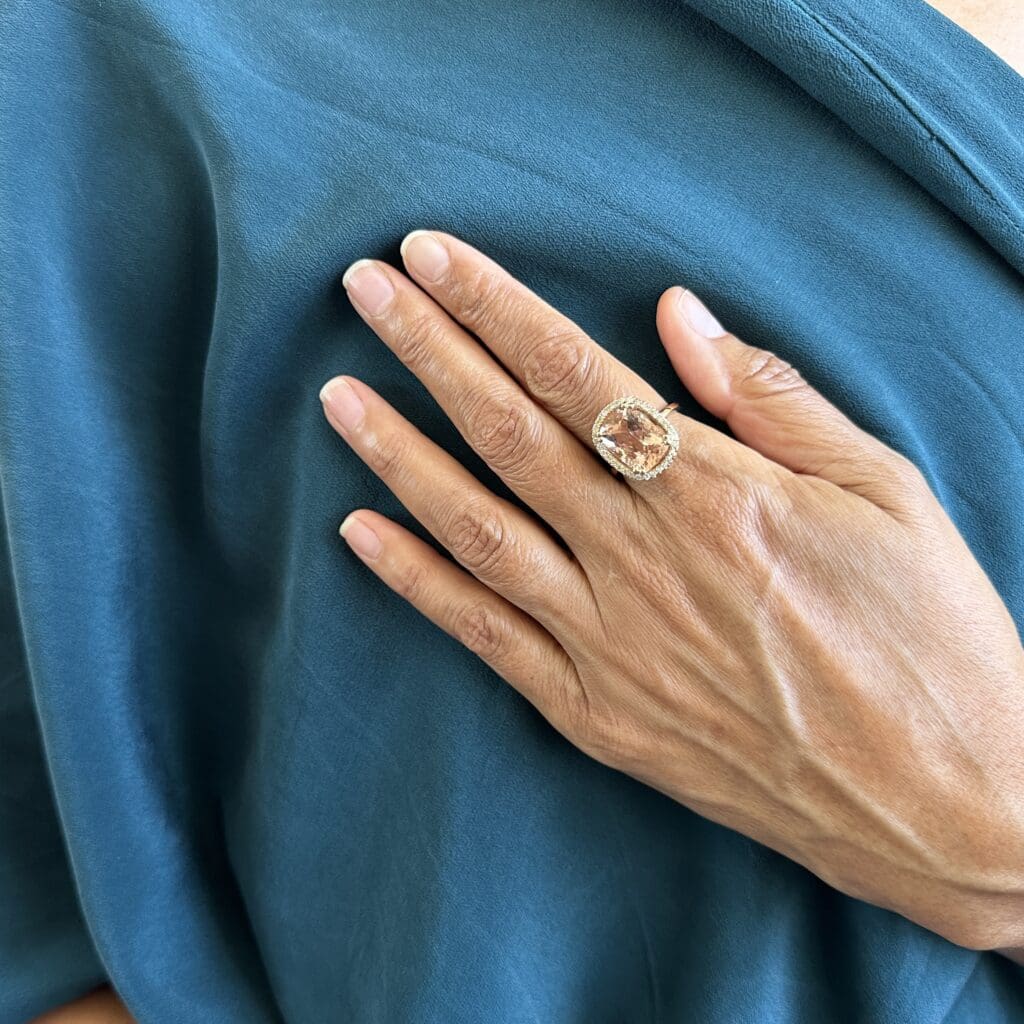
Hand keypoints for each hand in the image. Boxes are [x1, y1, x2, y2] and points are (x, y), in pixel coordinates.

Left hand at [320, 230, 1023, 951]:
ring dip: (399, 457)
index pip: (576, 376)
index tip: (431, 258)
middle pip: (510, 436)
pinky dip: (418, 584)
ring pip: (478, 530)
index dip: (495, 308)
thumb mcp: (883, 493)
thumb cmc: (930, 640)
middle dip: (428, 352)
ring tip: (339, 398)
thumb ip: (770, 400)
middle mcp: (645, 567)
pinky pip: (487, 640)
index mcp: (717, 497)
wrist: (946, 808)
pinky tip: (360, 535)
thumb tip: (677, 320)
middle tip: (364, 290)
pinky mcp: (599, 719)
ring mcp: (611, 649)